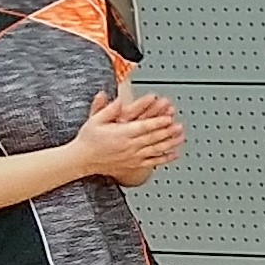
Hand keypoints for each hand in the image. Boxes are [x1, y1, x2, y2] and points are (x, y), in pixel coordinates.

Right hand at [70, 88, 184, 181]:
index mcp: (121, 133)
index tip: (168, 117)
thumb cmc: (89, 139)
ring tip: (181, 137)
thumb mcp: (95, 120)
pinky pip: (153, 162)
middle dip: (168, 131)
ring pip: (156, 149)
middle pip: (153, 138)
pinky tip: (174, 154)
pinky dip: (165, 158)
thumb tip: (120, 99)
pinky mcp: (134, 165)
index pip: (143, 127)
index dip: (157, 122)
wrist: (83, 159)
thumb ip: (109, 109)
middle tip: (180, 126)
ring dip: (170, 143)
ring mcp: (133, 157)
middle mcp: (129, 146)